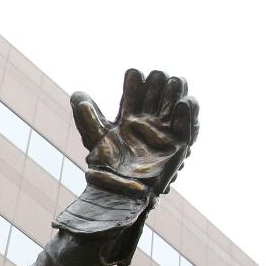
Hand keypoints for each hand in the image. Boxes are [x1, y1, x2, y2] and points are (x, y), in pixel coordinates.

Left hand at [71, 69, 198, 198]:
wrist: (120, 190)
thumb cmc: (106, 166)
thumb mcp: (95, 138)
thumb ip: (87, 117)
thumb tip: (77, 93)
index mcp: (128, 116)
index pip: (134, 90)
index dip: (135, 81)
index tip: (132, 75)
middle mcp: (148, 120)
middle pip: (157, 92)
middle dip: (158, 82)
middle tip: (156, 76)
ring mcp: (164, 131)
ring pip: (174, 104)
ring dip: (176, 91)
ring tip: (173, 81)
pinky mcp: (178, 145)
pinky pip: (187, 127)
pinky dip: (188, 114)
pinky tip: (184, 102)